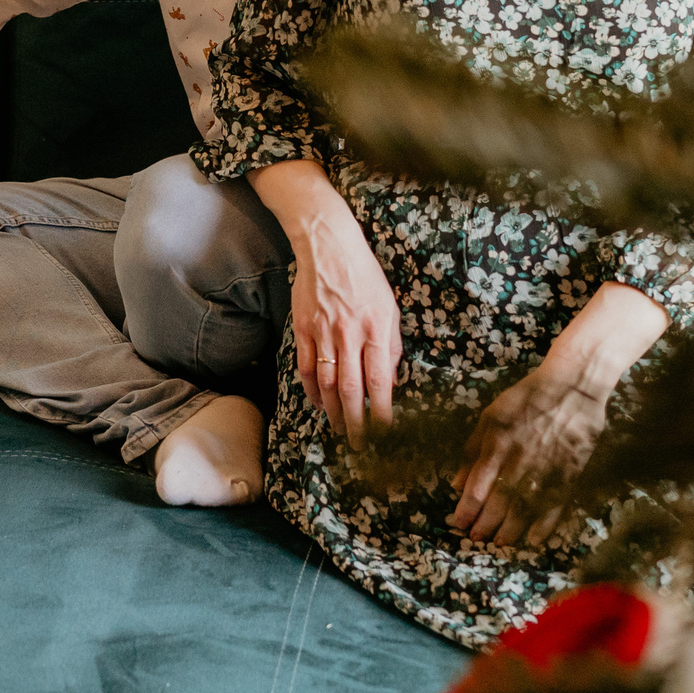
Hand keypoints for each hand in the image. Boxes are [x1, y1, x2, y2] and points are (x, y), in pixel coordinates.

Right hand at [254, 160, 401, 441]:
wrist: (328, 246)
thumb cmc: (366, 277)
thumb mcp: (390, 308)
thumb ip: (391, 346)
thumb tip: (389, 381)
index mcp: (377, 329)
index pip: (378, 380)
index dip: (380, 411)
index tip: (384, 433)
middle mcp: (349, 334)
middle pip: (350, 389)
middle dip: (355, 422)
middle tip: (358, 446)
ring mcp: (323, 332)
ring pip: (325, 382)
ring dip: (332, 412)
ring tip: (339, 431)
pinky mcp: (303, 328)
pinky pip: (305, 367)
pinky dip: (310, 390)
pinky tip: (318, 405)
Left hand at [448, 368, 609, 546]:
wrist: (573, 388)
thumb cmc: (527, 398)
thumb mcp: (491, 416)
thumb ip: (473, 449)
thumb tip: (457, 482)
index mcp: (497, 445)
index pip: (477, 487)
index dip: (467, 510)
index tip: (459, 523)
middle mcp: (519, 462)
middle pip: (498, 503)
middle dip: (485, 525)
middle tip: (476, 539)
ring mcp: (545, 470)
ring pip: (524, 509)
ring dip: (510, 530)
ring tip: (499, 543)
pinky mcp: (569, 474)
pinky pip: (555, 506)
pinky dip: (544, 525)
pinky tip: (534, 538)